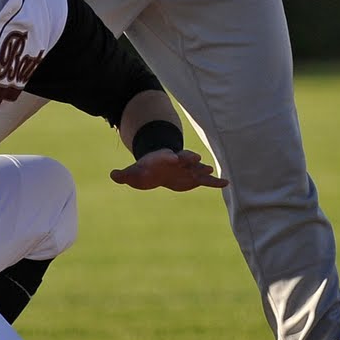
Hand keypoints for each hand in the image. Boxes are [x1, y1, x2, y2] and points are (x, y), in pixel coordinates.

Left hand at [109, 148, 227, 191]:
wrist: (158, 169)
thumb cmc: (144, 170)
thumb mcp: (133, 173)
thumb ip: (124, 175)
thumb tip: (113, 175)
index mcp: (161, 158)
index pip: (166, 156)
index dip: (169, 156)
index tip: (174, 157)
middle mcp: (177, 161)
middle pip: (183, 157)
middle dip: (188, 157)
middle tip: (195, 157)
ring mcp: (187, 168)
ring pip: (196, 167)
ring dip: (202, 168)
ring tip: (210, 170)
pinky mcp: (194, 177)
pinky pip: (206, 180)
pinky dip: (215, 181)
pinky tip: (226, 183)